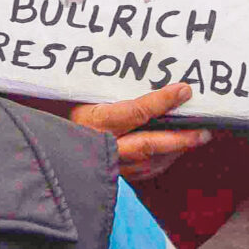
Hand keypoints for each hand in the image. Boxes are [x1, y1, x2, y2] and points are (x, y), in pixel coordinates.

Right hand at [68, 82, 213, 182]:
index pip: (136, 111)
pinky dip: (160, 162)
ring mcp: (107, 166)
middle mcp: (102, 147)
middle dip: (181, 138)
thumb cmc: (63, 114)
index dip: (162, 101)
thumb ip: (108, 87)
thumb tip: (140, 70)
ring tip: (195, 140)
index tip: (184, 90)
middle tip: (204, 131)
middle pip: (150, 145)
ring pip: (149, 162)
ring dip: (175, 151)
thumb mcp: (81, 94)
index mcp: (93, 122)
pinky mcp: (111, 177)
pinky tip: (171, 153)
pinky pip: (142, 173)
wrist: (44, 152)